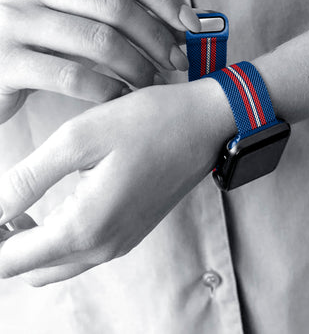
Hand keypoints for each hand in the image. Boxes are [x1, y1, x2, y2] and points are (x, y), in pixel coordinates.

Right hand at [0, 0, 200, 122]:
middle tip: (178, 62)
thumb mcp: (68, 11)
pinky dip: (108, 90)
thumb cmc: (35, 39)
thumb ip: (112, 10)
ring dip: (137, 66)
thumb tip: (181, 23)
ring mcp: (10, 18)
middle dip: (157, 36)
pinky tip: (122, 98)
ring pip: (98, 40)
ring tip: (153, 82)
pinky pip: (72, 76)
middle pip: (114, 4)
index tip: (192, 26)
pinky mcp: (3, 61)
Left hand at [0, 79, 233, 285]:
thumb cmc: (148, 122)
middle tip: (1, 204)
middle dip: (4, 245)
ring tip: (21, 205)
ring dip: (31, 244)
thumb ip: (27, 179)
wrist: (205, 123)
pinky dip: (60, 237)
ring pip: (58, 263)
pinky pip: (84, 251)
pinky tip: (59, 203)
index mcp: (85, 227)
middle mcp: (104, 247)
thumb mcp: (79, 139)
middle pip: (31, 269)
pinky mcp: (133, 230)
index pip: (9, 260)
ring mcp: (122, 242)